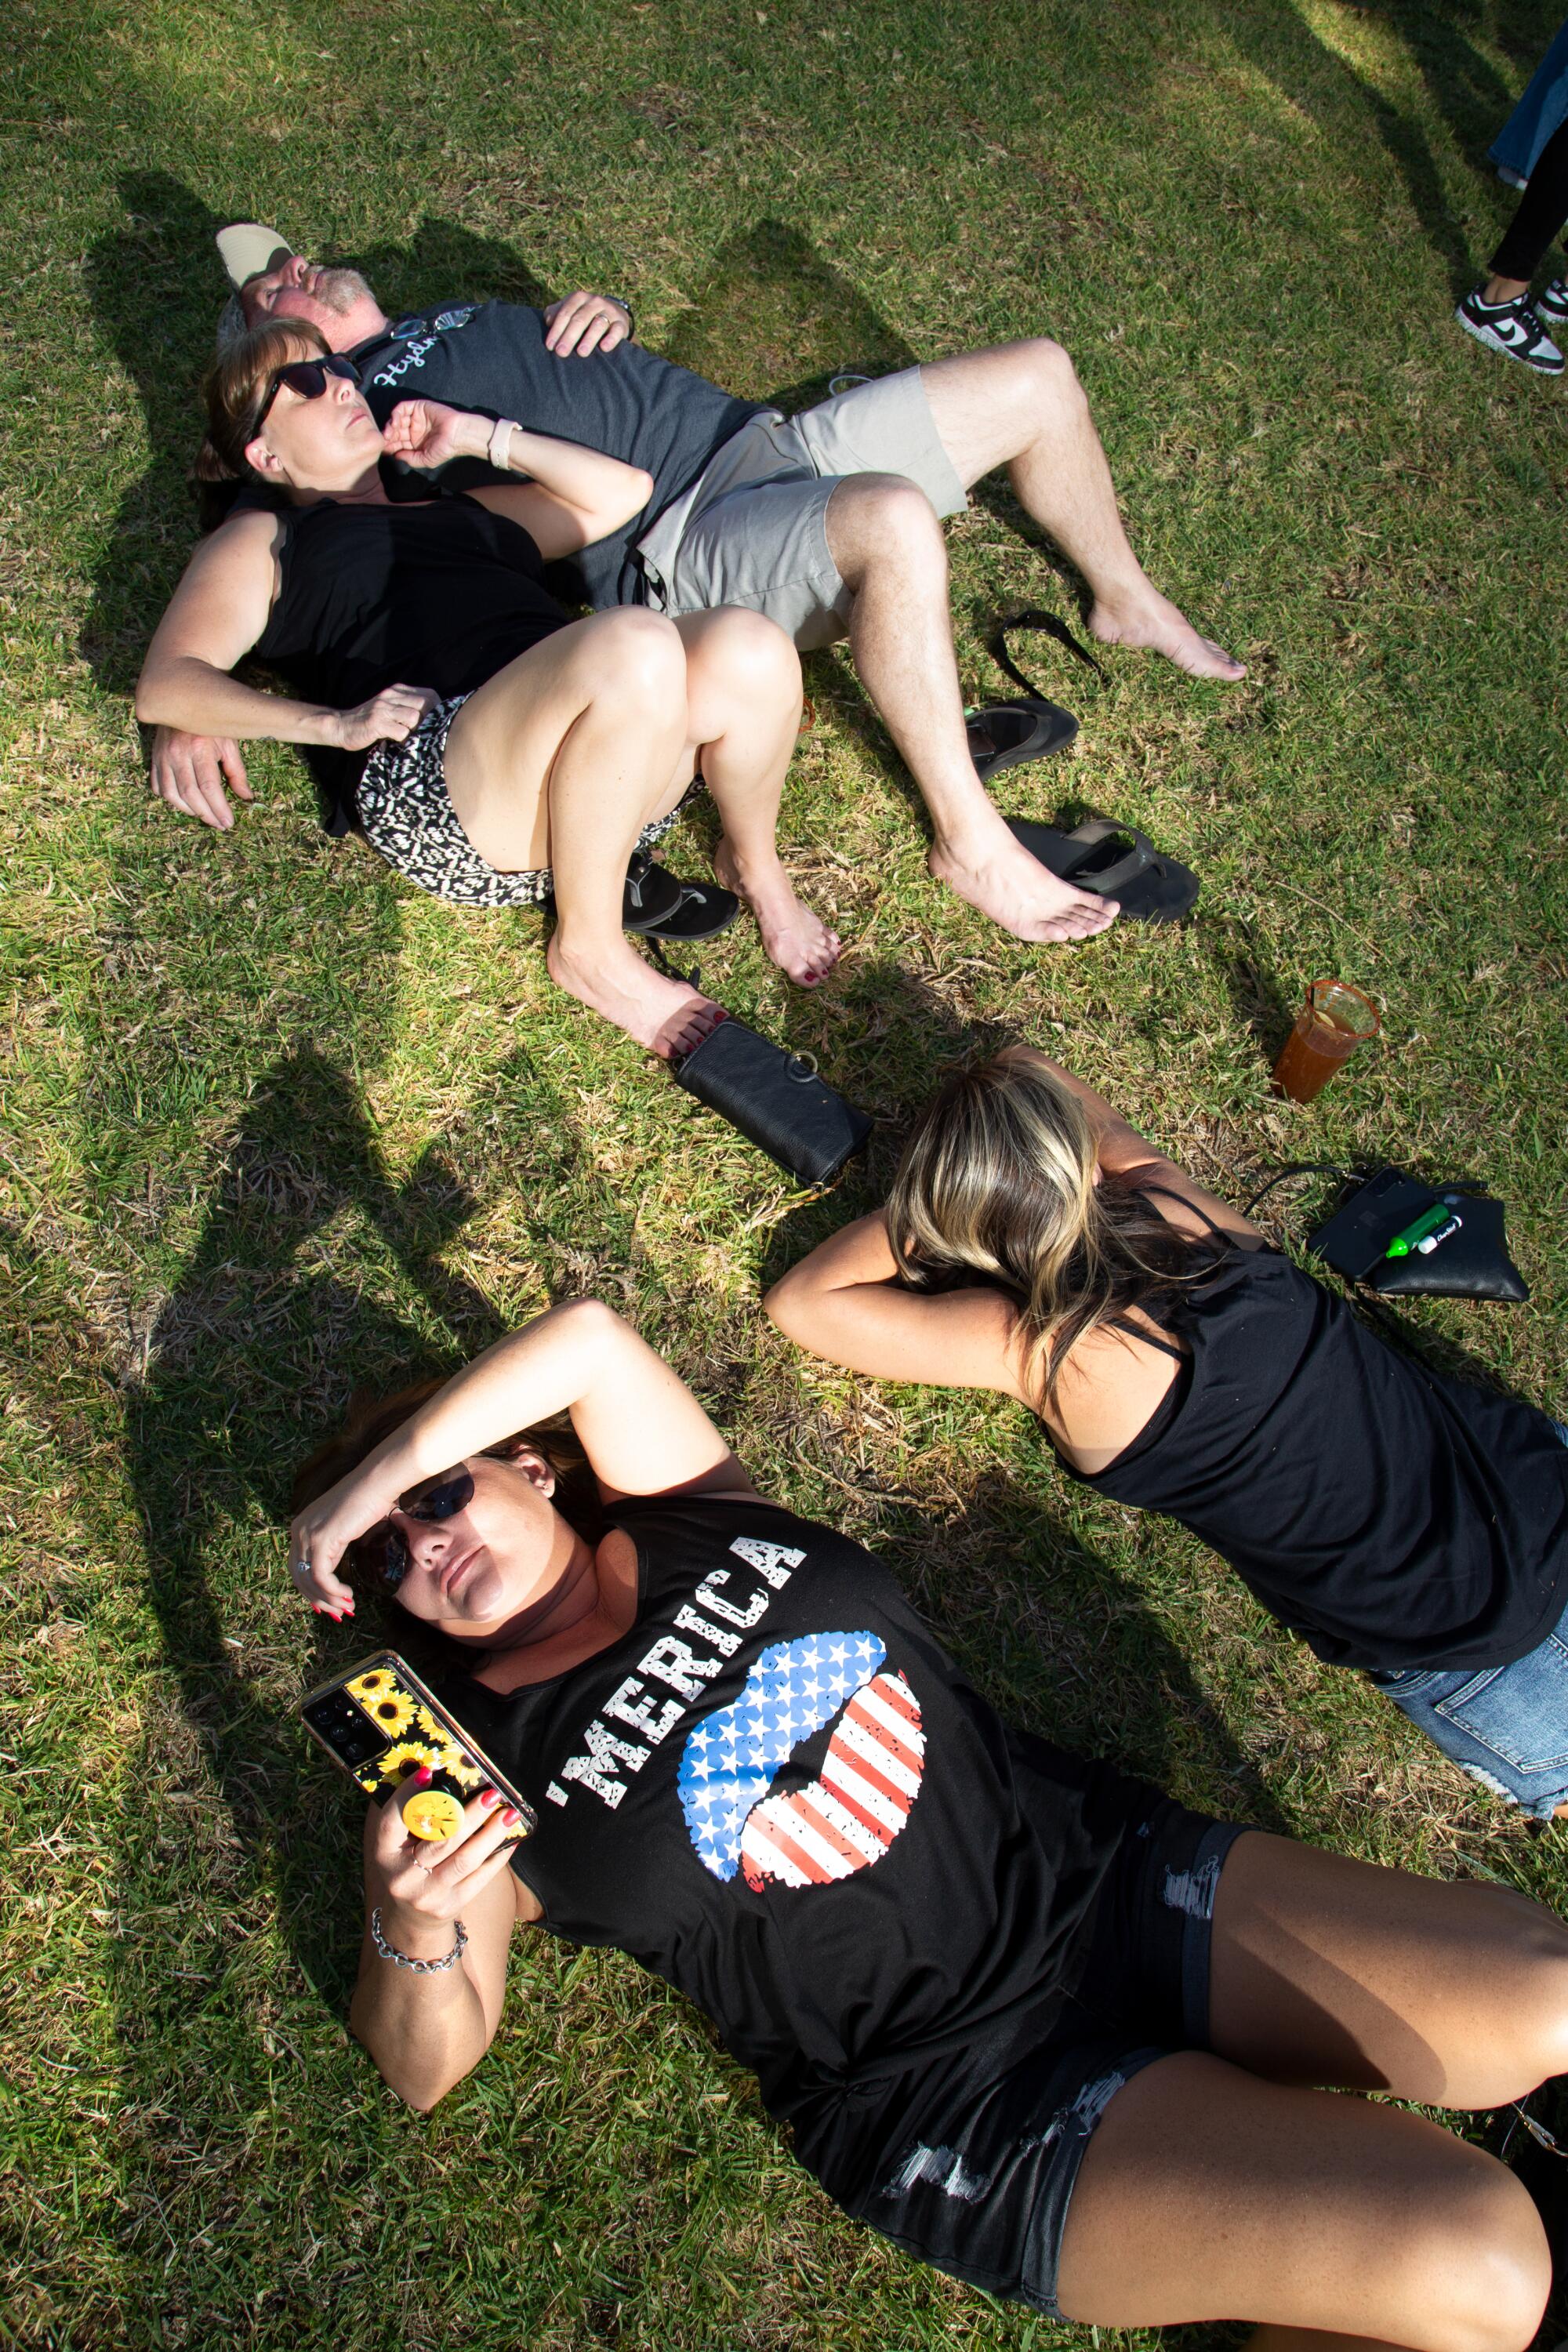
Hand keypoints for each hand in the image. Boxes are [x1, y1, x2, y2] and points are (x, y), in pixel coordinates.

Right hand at [148, 727, 252, 829]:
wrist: (180, 701)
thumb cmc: (210, 724)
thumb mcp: (229, 742)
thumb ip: (237, 771)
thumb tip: (246, 797)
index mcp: (200, 747)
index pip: (209, 787)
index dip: (219, 808)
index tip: (228, 822)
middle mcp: (178, 753)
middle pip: (190, 794)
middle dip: (207, 814)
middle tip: (219, 824)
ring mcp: (162, 756)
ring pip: (171, 794)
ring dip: (188, 810)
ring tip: (204, 815)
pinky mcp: (154, 758)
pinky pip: (158, 786)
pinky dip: (170, 799)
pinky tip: (184, 803)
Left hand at [288, 1455, 403, 1616]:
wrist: (375, 1484)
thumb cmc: (367, 1501)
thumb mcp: (343, 1528)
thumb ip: (333, 1547)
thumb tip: (336, 1572)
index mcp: (301, 1527)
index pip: (298, 1568)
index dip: (312, 1590)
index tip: (329, 1604)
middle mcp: (298, 1531)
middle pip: (299, 1577)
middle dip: (319, 1600)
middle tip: (339, 1613)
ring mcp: (307, 1535)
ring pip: (309, 1580)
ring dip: (328, 1599)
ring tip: (347, 1608)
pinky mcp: (321, 1540)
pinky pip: (321, 1576)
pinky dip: (333, 1591)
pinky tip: (347, 1596)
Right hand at [329, 684, 440, 752]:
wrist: (341, 726)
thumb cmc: (368, 722)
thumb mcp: (388, 709)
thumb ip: (406, 709)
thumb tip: (433, 720)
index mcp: (396, 690)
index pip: (429, 694)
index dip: (437, 710)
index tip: (435, 724)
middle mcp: (390, 696)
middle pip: (425, 704)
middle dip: (429, 722)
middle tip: (425, 734)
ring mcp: (383, 708)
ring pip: (415, 717)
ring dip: (417, 731)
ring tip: (411, 739)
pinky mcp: (376, 722)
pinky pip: (401, 732)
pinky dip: (405, 740)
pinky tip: (400, 744)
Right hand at [369, 1778, 525, 1940]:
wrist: (412, 1918)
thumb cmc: (409, 1867)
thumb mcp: (399, 1846)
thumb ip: (413, 1816)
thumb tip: (440, 1775)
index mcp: (385, 1854)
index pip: (392, 1821)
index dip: (407, 1795)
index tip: (428, 1771)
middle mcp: (403, 1876)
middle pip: (441, 1840)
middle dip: (470, 1815)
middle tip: (491, 1794)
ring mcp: (428, 1894)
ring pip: (465, 1859)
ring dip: (491, 1834)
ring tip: (510, 1813)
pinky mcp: (451, 1905)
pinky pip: (480, 1877)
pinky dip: (498, 1856)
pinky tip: (512, 1839)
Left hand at [380, 399, 487, 469]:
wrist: (457, 435)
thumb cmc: (445, 449)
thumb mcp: (425, 460)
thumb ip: (410, 459)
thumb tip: (396, 455)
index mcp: (415, 443)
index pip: (398, 443)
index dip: (390, 446)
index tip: (384, 450)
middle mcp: (414, 430)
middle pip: (396, 431)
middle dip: (389, 436)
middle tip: (385, 440)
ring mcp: (415, 418)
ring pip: (397, 419)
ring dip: (390, 425)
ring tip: (389, 433)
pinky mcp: (418, 407)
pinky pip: (403, 408)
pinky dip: (396, 414)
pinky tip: (395, 422)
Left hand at [543, 290, 630, 356]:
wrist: (613, 314)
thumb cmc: (585, 316)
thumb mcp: (570, 311)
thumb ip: (556, 313)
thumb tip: (548, 321)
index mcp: (579, 298)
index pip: (565, 313)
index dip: (557, 330)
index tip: (550, 346)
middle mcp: (594, 301)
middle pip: (580, 319)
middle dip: (569, 336)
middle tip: (561, 352)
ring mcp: (609, 311)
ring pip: (598, 323)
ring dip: (589, 338)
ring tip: (581, 353)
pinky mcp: (621, 323)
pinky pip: (617, 330)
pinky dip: (611, 339)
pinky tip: (604, 348)